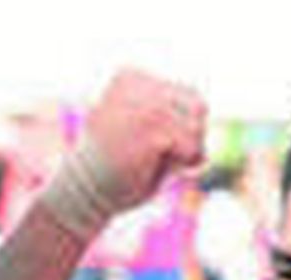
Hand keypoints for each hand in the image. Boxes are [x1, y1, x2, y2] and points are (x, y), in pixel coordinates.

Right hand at [41, 70, 205, 241]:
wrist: (82, 190)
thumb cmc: (113, 174)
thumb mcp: (142, 141)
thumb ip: (172, 132)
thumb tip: (207, 153)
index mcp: (131, 78)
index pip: (187, 93)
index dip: (187, 126)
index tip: (165, 148)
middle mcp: (139, 83)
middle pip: (197, 104)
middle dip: (192, 137)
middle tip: (168, 159)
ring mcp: (145, 102)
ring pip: (197, 123)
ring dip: (187, 152)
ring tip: (158, 162)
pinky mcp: (152, 125)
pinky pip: (190, 145)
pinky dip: (182, 163)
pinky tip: (155, 168)